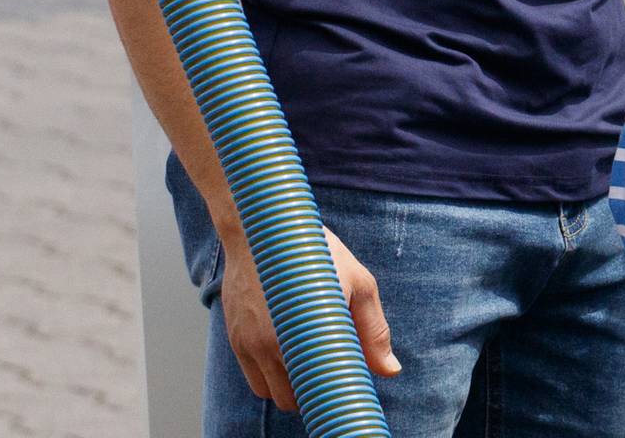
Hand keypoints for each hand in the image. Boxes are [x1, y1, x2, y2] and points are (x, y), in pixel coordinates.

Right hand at [219, 223, 400, 412]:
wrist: (259, 225)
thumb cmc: (314, 250)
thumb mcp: (357, 282)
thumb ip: (374, 330)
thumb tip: (389, 369)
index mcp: (306, 332)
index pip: (319, 389)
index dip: (335, 397)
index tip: (348, 392)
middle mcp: (271, 343)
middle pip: (291, 400)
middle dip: (312, 396)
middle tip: (331, 377)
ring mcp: (248, 342)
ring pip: (268, 392)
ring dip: (288, 389)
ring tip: (309, 367)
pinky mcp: (234, 337)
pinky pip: (252, 377)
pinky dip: (269, 377)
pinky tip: (287, 355)